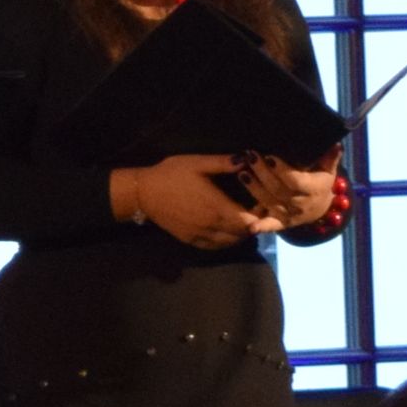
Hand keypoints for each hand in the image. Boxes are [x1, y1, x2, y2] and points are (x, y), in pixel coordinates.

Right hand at [127, 153, 270, 249]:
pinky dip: (226, 241)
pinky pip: (215, 246)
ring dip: (240, 234)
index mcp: (216, 206)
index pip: (248, 220)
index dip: (260, 215)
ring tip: (243, 221)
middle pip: (242, 233)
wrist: (144, 193)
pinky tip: (227, 231)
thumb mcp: (197, 163)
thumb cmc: (171, 174)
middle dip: (253, 224)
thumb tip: (247, 159)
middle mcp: (211, 225)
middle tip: (256, 211)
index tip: (262, 203)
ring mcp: (200, 235)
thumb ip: (223, 163)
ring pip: (230, 242)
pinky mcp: (191, 240)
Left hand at [236, 152, 338, 229]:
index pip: (296, 181)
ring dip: (254, 188)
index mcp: (313, 189)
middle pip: (278, 189)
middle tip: (250, 157)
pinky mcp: (280, 223)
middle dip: (263, 173)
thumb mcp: (328, 169)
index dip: (282, 171)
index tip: (270, 157)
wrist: (320, 208)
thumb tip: (336, 143)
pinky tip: (250, 227)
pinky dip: (261, 227)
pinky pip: (270, 226)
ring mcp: (289, 214)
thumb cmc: (320, 182)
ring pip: (269, 202)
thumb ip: (330, 157)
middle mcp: (300, 204)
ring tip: (242, 173)